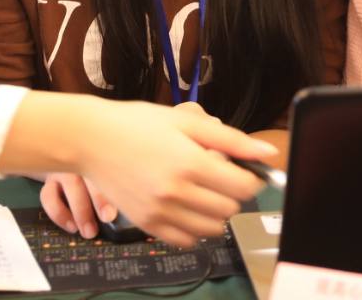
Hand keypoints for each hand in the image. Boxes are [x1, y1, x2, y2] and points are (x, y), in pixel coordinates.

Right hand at [8, 95, 270, 247]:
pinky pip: (186, 240)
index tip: (245, 171)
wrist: (93, 139)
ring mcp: (160, 212)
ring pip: (211, 229)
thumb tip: (268, 153)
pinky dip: (195, 229)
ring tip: (204, 191)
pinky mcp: (147, 224)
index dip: (251, 178)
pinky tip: (188, 207)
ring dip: (216, 213)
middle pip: (229, 209)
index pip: (243, 187)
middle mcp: (176, 192)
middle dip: (233, 194)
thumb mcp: (188, 121)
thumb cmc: (139, 124)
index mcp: (191, 163)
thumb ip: (232, 140)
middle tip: (219, 176)